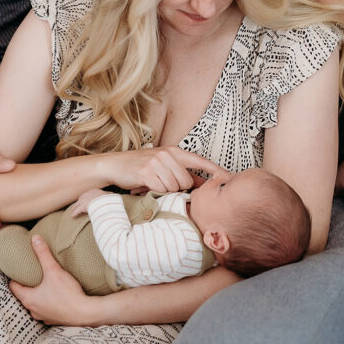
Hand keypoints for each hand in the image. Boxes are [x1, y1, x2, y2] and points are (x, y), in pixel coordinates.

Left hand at [9, 236, 93, 324]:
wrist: (85, 314)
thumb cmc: (67, 294)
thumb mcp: (54, 270)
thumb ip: (43, 254)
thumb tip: (35, 239)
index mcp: (29, 299)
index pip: (13, 287)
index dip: (14, 277)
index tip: (17, 269)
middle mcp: (34, 310)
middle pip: (24, 295)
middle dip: (27, 285)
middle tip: (30, 274)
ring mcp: (44, 317)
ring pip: (36, 303)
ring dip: (38, 294)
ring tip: (43, 283)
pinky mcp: (55, 320)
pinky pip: (47, 310)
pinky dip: (48, 302)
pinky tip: (56, 295)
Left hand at [71, 188, 107, 216]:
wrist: (106, 202)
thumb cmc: (109, 201)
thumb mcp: (109, 198)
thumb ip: (106, 199)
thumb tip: (112, 201)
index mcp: (95, 191)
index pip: (88, 194)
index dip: (86, 198)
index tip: (85, 200)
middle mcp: (88, 194)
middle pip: (81, 198)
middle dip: (79, 202)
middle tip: (77, 205)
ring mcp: (84, 200)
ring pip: (77, 204)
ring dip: (75, 208)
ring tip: (73, 210)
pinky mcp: (82, 207)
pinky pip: (77, 211)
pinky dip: (74, 214)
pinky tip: (72, 216)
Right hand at [106, 145, 224, 193]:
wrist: (114, 165)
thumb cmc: (139, 167)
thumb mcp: (162, 164)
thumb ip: (181, 172)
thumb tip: (202, 184)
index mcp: (174, 151)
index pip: (199, 161)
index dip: (215, 170)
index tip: (229, 178)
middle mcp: (167, 154)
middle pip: (186, 181)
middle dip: (178, 188)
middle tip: (163, 185)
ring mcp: (156, 162)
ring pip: (174, 187)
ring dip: (164, 191)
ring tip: (153, 184)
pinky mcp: (147, 173)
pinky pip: (161, 190)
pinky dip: (155, 192)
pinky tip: (146, 186)